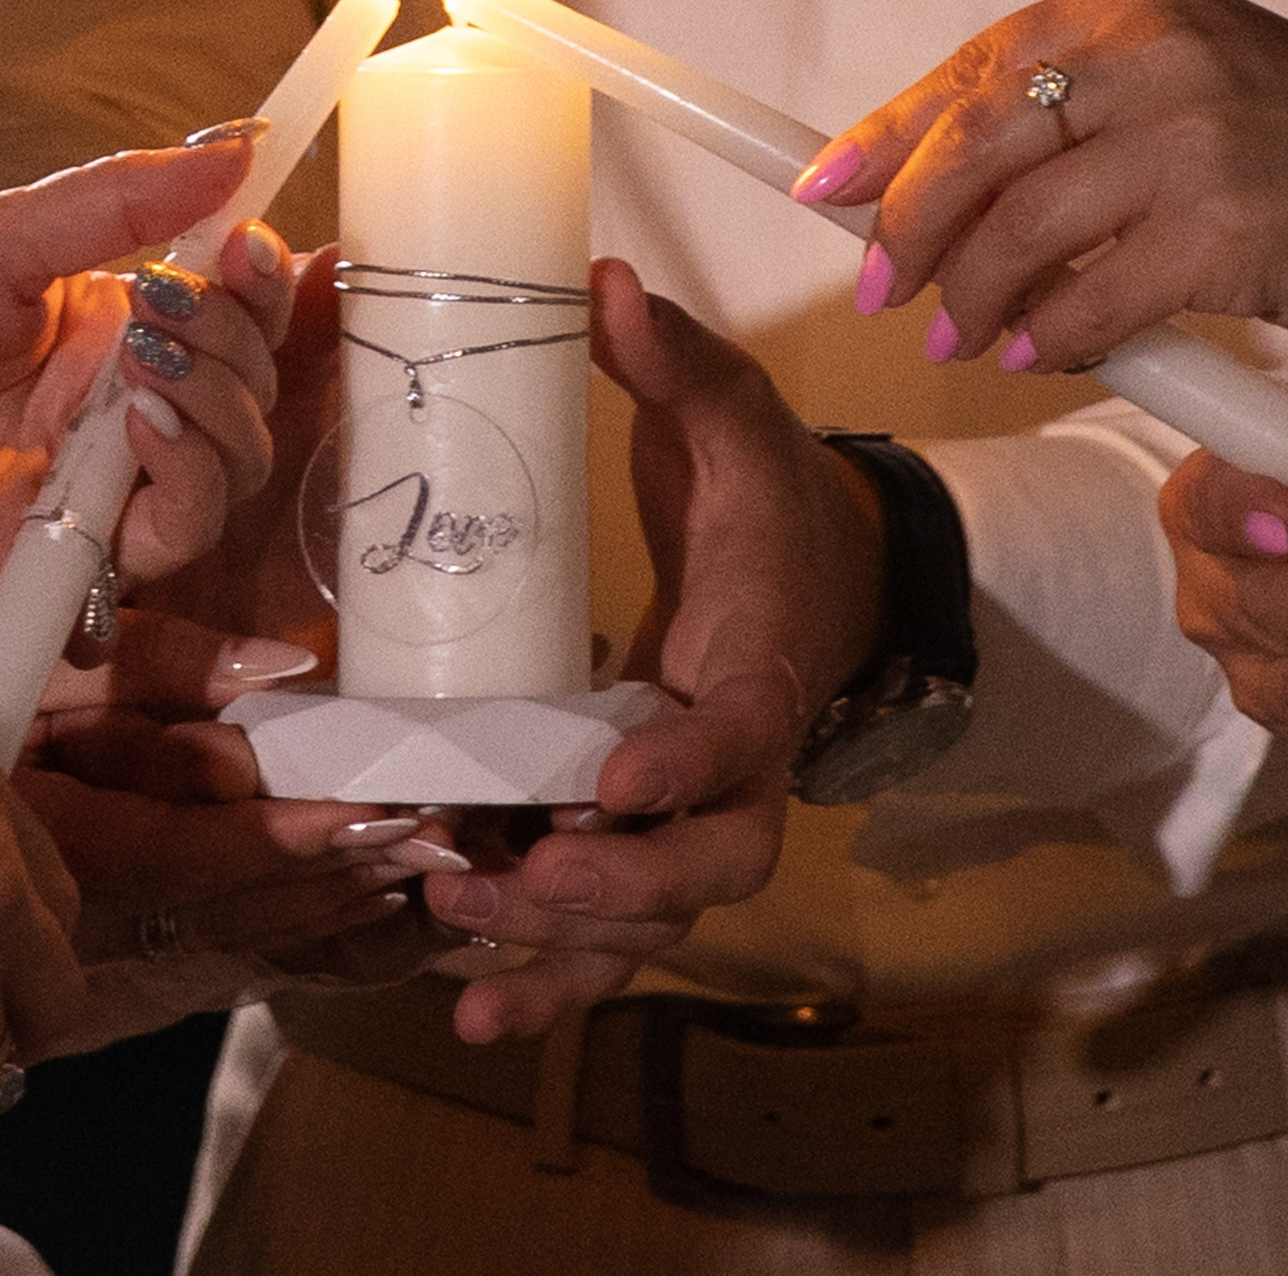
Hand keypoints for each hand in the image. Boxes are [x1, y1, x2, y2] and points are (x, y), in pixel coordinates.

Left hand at [0, 140, 297, 616]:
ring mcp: (111, 483)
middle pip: (250, 380)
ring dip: (217, 400)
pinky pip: (185, 527)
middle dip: (232, 334)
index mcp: (109, 322)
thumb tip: (240, 145)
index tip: (252, 246)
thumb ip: (120, 199)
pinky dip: (189, 474)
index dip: (262, 280)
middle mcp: (125, 403)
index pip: (232, 307)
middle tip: (167, 302)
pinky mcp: (89, 555)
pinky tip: (141, 428)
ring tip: (148, 362)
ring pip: (238, 456)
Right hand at [21, 609, 456, 982]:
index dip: (297, 836)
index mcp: (66, 841)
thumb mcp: (44, 666)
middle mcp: (92, 912)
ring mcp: (105, 939)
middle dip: (351, 869)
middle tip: (449, 841)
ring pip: (245, 933)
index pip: (199, 850)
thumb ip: (158, 668)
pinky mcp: (121, 942)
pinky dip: (309, 923)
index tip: (382, 816)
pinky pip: (228, 942)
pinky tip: (372, 902)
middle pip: (242, 902)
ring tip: (432, 865)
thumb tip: (274, 672)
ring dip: (344, 901)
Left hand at [420, 260, 883, 1041]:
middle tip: (522, 879)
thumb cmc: (772, 504)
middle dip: (620, 892)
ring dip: (565, 954)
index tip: (608, 782)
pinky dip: (550, 975)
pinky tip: (470, 1003)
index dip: (681, 767)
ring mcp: (692, 818)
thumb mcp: (738, 420)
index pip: (735, 733)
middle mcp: (737, 768)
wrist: (820, 576)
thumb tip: (606, 284)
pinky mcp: (647, 841)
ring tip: (467, 961)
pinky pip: (611, 930)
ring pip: (651, 922)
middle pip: (708, 867)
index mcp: (759, 664)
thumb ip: (678, 363)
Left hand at [791, 0, 1287, 370]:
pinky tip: (1039, 354)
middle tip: (878, 287)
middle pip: (976, 144)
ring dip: (973, 299)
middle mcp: (1159, 51)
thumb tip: (920, 187)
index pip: (973, 68)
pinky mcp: (1225, 225)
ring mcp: (1195, 136)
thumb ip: (1067, 121)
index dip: (886, 136)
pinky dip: (1050, 338)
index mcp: (1134, 3)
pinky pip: (1092, 299)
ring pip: (1021, 230)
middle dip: (908, 228)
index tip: (822, 187)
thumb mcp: (1183, 87)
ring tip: (960, 338)